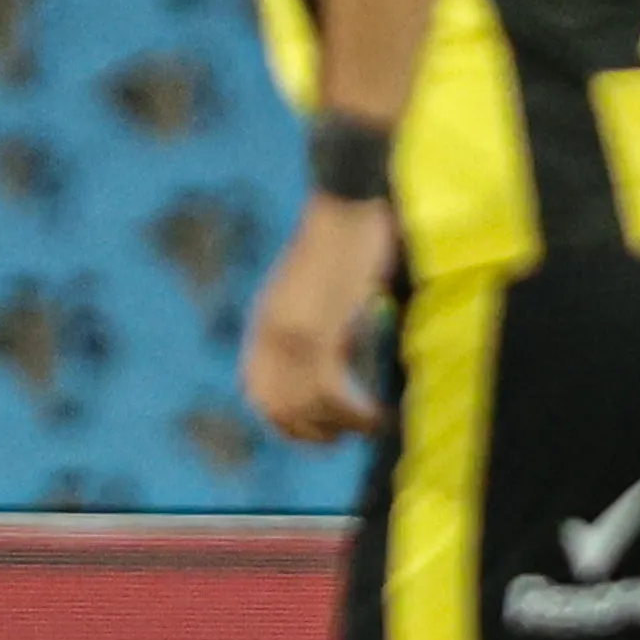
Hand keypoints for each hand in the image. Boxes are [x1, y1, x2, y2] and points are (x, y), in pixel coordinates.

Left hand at [242, 196, 396, 443]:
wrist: (348, 204)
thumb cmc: (346, 239)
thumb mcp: (317, 288)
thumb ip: (318, 323)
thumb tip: (342, 356)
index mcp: (265, 324)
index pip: (259, 393)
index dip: (288, 423)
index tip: (323, 432)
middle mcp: (270, 335)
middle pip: (278, 409)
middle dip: (314, 433)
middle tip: (352, 435)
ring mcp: (293, 336)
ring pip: (306, 407)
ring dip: (343, 426)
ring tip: (373, 425)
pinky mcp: (321, 333)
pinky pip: (333, 394)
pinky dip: (357, 414)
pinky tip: (380, 414)